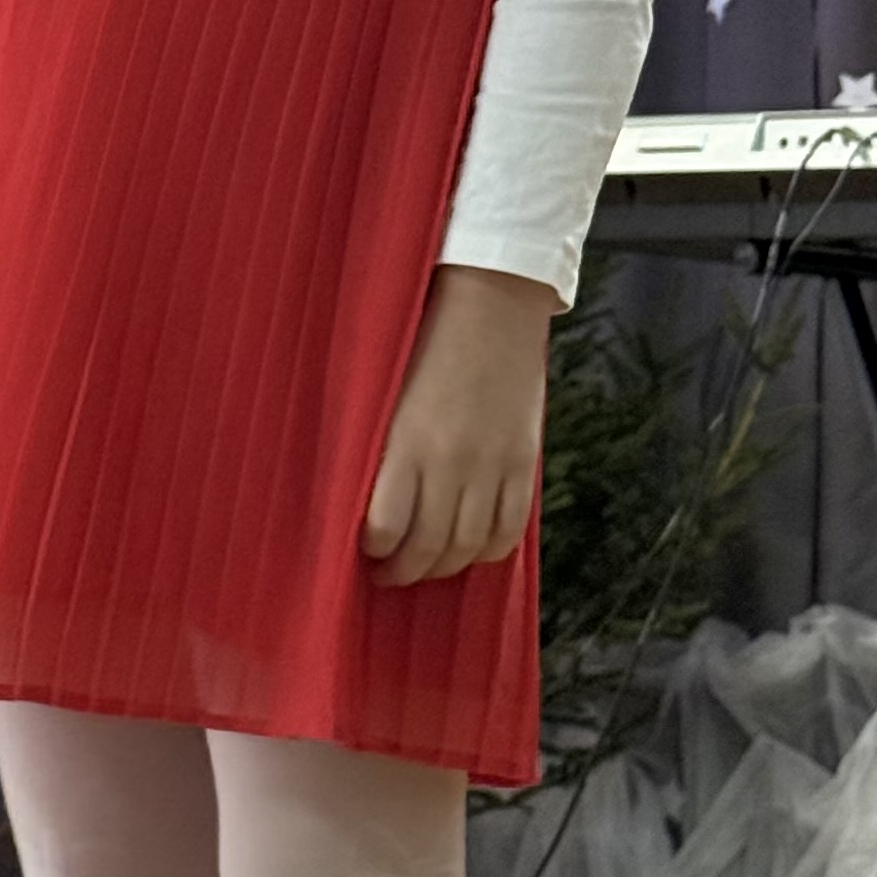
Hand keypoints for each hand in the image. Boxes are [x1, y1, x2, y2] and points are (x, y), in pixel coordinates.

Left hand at [362, 266, 557, 585]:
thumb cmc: (421, 338)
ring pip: (469, 547)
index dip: (372, 551)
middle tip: (388, 573)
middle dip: (403, 571)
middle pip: (428, 547)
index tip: (362, 551)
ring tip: (425, 565)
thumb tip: (351, 496)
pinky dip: (488, 551)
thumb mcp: (383, 389)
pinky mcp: (524, 463)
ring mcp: (493, 465)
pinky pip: (509, 531)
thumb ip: (374, 443)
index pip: (386, 527)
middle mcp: (451, 461)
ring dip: (443, 568)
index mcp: (406, 441)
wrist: (490, 303)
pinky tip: (469, 548)